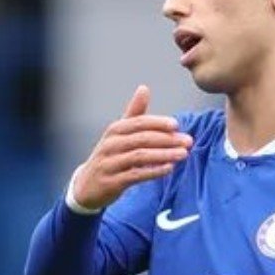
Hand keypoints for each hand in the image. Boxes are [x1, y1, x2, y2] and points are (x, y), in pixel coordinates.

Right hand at [70, 85, 193, 210]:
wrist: (86, 186)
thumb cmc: (109, 156)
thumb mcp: (118, 134)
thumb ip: (134, 113)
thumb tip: (144, 88)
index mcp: (114, 130)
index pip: (139, 122)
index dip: (158, 123)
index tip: (177, 125)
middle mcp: (110, 144)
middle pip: (142, 138)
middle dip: (167, 139)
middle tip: (188, 141)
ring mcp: (110, 163)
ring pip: (140, 156)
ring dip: (164, 154)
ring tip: (183, 154)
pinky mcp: (112, 182)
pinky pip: (135, 175)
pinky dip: (153, 171)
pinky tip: (169, 169)